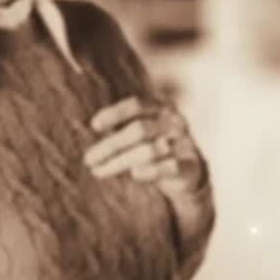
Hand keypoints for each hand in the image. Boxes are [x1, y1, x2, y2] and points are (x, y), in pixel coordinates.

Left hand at [84, 96, 207, 192]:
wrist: (189, 174)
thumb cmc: (155, 149)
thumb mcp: (140, 134)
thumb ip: (121, 130)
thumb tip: (93, 134)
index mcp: (161, 108)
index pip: (137, 105)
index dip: (115, 114)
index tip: (94, 126)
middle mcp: (174, 121)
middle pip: (139, 129)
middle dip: (110, 145)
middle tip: (88, 159)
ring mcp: (185, 142)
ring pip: (149, 150)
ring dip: (120, 162)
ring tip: (99, 172)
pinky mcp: (191, 165)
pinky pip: (170, 167)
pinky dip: (150, 171)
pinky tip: (134, 175)